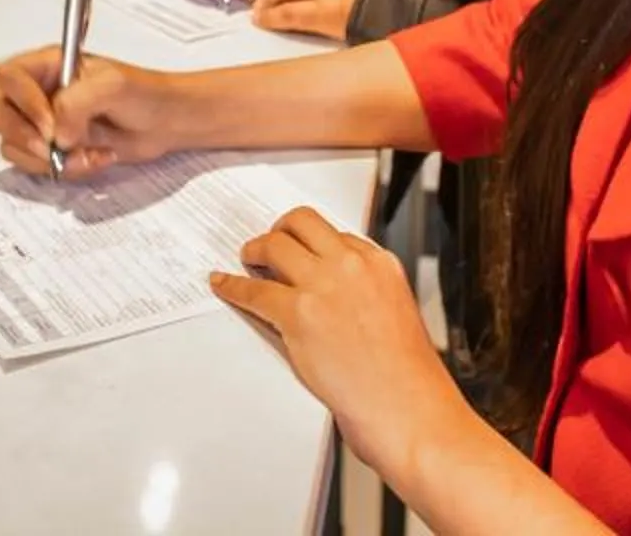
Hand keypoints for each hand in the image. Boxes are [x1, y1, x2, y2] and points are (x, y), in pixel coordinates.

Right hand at [0, 48, 180, 179]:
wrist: (164, 123)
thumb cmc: (142, 93)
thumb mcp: (112, 86)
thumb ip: (77, 102)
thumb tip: (56, 134)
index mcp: (46, 65)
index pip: (6, 77)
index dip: (22, 102)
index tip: (51, 123)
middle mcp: (35, 92)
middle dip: (20, 134)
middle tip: (52, 146)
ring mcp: (40, 123)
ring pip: (11, 144)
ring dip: (48, 157)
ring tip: (89, 152)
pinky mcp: (51, 150)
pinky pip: (34, 166)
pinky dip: (64, 170)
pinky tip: (94, 158)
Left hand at [213, 207, 468, 482]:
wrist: (406, 407)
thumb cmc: (406, 376)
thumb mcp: (398, 313)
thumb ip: (368, 293)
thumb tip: (339, 295)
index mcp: (381, 264)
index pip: (337, 235)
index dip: (313, 242)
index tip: (301, 247)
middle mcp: (351, 266)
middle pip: (303, 222)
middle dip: (281, 229)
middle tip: (270, 242)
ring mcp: (323, 286)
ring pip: (275, 244)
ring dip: (255, 249)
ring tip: (249, 259)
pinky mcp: (297, 314)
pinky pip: (253, 290)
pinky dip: (232, 285)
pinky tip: (224, 284)